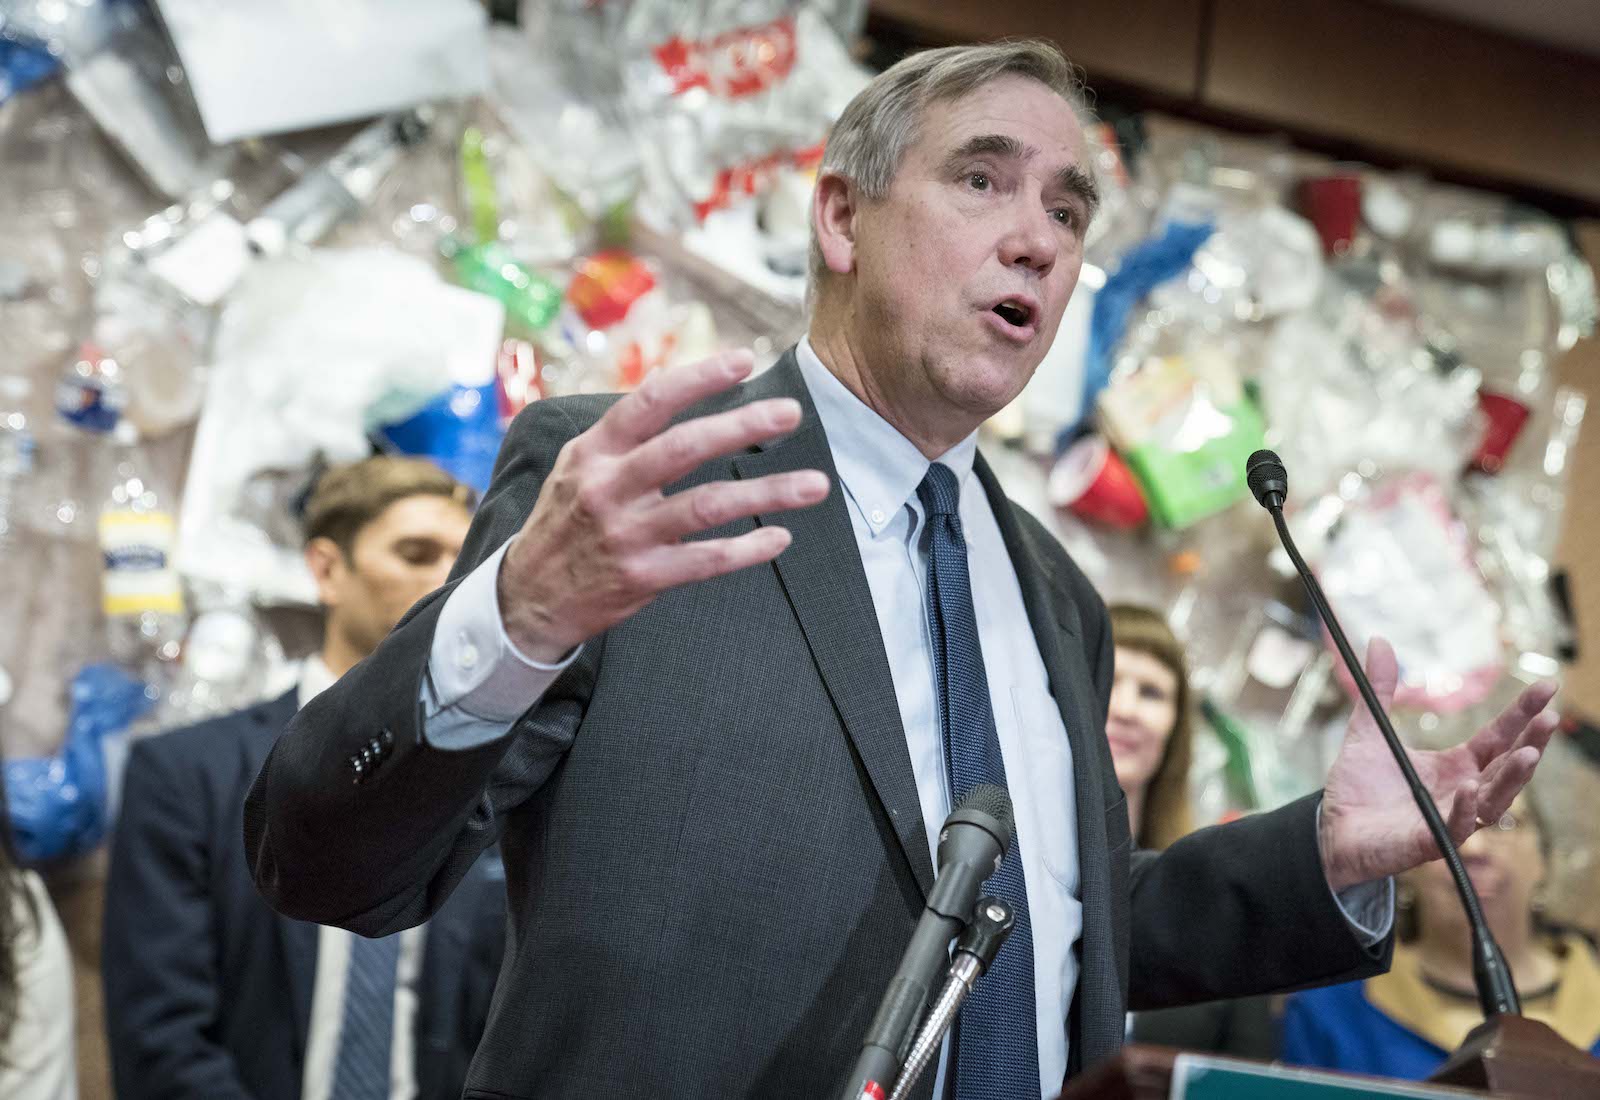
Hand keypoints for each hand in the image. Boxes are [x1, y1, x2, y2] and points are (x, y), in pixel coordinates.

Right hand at [497, 349, 829, 661]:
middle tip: (789, 412)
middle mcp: (609, 487)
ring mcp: (627, 533)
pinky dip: (748, 548)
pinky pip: (707, 559)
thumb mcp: (578, 465)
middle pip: (685, 447)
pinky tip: (779, 537)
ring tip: (814, 484)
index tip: (744, 361)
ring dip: (767, 493)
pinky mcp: (643, 576)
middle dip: (742, 425)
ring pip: (709, 505)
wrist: (529, 595)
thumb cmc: (567, 518)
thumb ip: (626, 435)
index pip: (651, 401)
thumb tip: (685, 389)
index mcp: (595, 451)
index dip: (699, 378)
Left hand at [1318, 637, 1558, 891]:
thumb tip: (1378, 640)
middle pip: (1506, 767)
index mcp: (1456, 766)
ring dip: (1511, 778)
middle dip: (1531, 743)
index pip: (1498, 737)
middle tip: (1550, 717)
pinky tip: (1470, 787)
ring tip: (1529, 753)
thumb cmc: (1358, 786)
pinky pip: (1455, 827)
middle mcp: (1462, 792)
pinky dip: (1464, 809)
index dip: (1522, 714)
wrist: (1333, 830)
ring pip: (1492, 800)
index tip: (1548, 686)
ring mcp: (1449, 818)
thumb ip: (1380, 690)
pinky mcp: (1428, 842)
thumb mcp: (1370, 730)